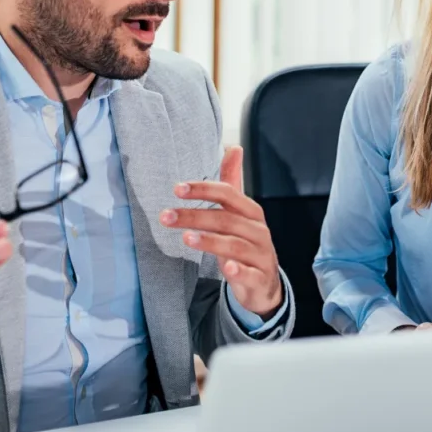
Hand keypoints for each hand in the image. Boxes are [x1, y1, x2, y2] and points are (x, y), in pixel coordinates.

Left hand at [160, 146, 283, 317]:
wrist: (265, 284)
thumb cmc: (247, 244)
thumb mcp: (240, 214)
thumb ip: (233, 183)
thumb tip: (233, 148)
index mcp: (251, 212)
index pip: (228, 194)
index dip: (203, 189)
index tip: (177, 189)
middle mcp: (258, 231)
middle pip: (226, 219)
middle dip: (194, 216)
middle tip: (166, 216)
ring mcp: (260, 255)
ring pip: (235, 245)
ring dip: (210, 241)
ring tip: (186, 238)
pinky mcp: (259, 278)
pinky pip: (250, 273)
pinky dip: (239, 270)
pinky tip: (228, 268)